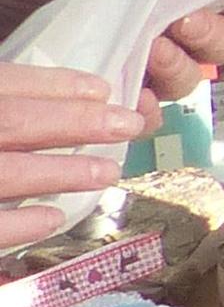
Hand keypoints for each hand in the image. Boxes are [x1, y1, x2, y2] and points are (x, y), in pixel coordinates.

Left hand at [0, 0, 223, 98]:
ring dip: (181, 66)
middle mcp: (174, 29)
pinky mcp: (120, 108)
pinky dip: (148, 109)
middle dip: (217, 32)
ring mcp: (150, 70)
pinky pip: (153, 118)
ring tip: (149, 51)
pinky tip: (132, 98)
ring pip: (194, 78)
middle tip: (182, 21)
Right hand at [0, 62, 148, 250]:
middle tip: (128, 124)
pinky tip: (54, 220)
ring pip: (9, 172)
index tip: (101, 88)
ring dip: (62, 172)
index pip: (5, 82)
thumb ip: (8, 104)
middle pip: (14, 122)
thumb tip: (59, 104)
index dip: (53, 84)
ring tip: (109, 172)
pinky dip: (19, 224)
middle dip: (75, 122)